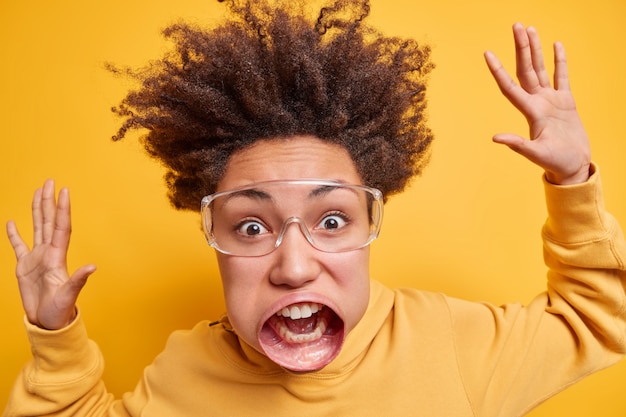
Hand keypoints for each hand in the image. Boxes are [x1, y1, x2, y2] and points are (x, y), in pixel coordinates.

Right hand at [6, 180, 95, 329]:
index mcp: (58, 256)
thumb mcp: (69, 295)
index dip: (62, 209)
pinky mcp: (24, 267)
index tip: (64, 190)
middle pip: (48, 221)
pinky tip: (11, 222)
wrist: (48, 322)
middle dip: (48, 201)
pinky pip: (18, 246)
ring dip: (36, 210)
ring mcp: (36, 258)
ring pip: (36, 227)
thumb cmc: (60, 311)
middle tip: (50, 181)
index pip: (61, 226)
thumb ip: (78, 280)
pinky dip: (14, 234)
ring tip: (37, 192)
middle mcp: (48, 253)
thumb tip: (93, 267)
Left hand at [484, 23, 590, 184]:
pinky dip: (559, 61)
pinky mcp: (566, 102)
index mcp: (530, 112)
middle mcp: (537, 103)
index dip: (499, 70)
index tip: (487, 53)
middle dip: (521, 48)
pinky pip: (561, 76)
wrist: (573, 167)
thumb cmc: (554, 163)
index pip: (510, 86)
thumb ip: (518, 145)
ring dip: (535, 49)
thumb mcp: (536, 154)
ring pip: (541, 69)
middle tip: (516, 26)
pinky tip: (556, 45)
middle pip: (526, 70)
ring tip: (530, 29)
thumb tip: (495, 138)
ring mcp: (551, 101)